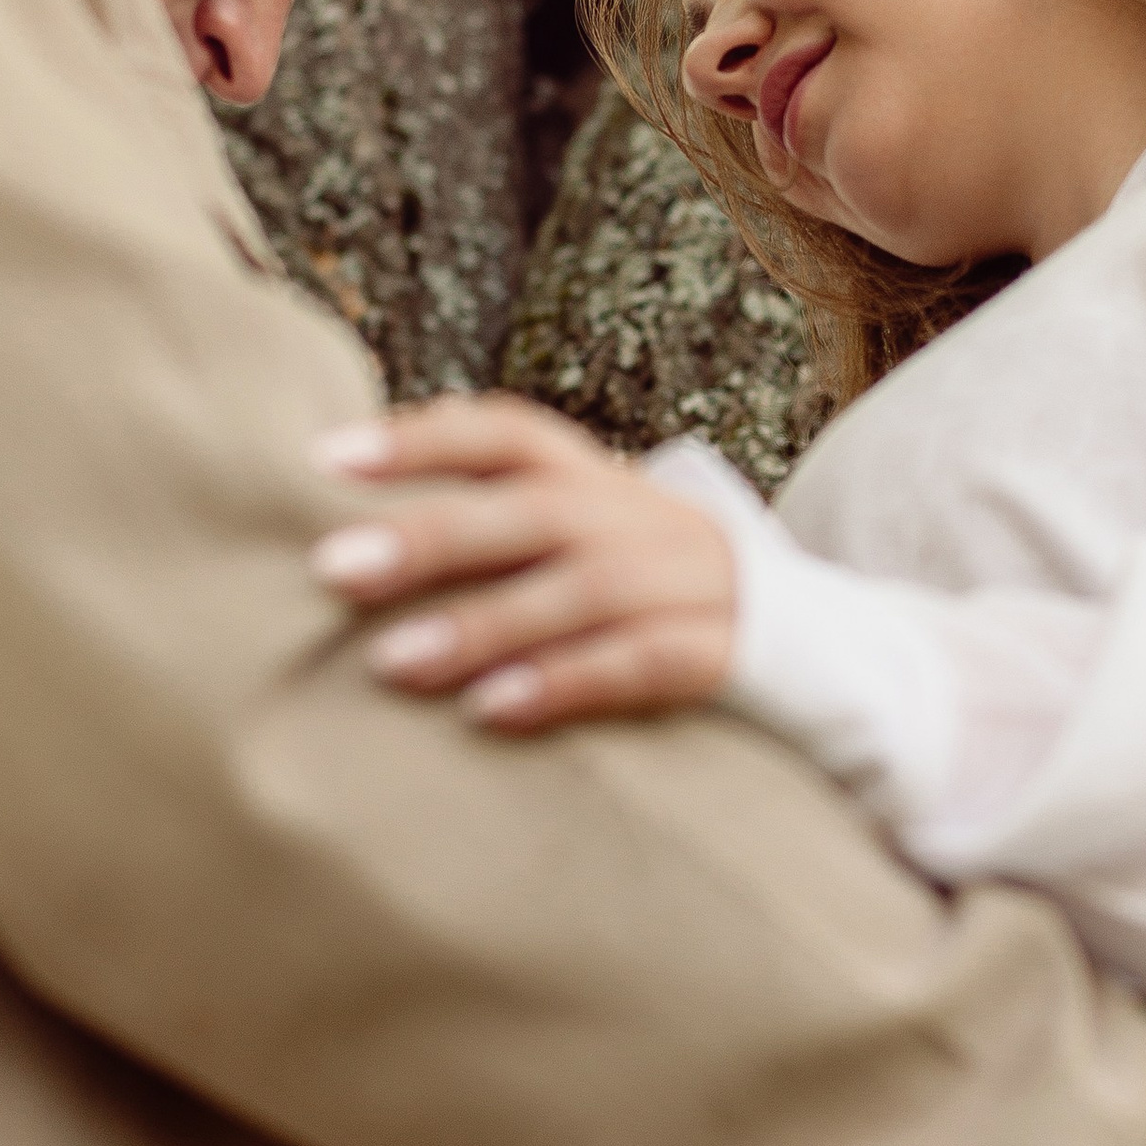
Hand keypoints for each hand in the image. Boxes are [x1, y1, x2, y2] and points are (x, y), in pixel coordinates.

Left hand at [307, 393, 737, 730]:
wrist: (821, 653)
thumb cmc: (651, 601)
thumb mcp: (587, 543)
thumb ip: (495, 523)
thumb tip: (346, 511)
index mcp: (601, 482)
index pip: (508, 435)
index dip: (421, 438)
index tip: (324, 457)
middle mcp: (647, 520)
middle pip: (535, 510)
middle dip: (431, 534)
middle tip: (331, 568)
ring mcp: (695, 584)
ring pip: (586, 589)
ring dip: (484, 624)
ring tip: (390, 663)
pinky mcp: (728, 656)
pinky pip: (646, 663)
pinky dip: (567, 682)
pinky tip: (492, 710)